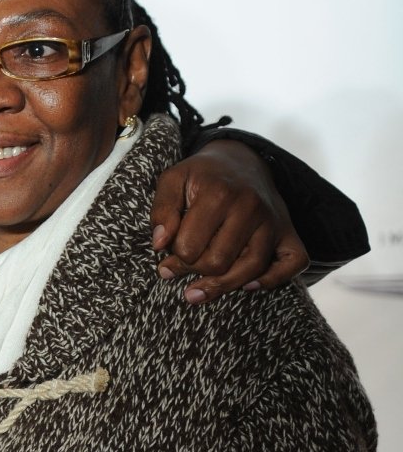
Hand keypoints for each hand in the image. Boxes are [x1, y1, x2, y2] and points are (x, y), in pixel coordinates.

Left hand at [150, 140, 308, 303]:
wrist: (241, 161)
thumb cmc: (202, 176)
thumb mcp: (173, 180)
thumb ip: (161, 210)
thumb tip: (160, 244)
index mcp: (218, 194)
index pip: (189, 247)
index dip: (173, 257)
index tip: (167, 256)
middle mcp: (250, 207)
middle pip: (217, 262)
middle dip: (194, 270)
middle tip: (181, 267)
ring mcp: (273, 221)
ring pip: (250, 269)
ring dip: (221, 286)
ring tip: (197, 291)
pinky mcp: (289, 232)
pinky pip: (292, 264)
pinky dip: (272, 280)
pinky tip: (248, 285)